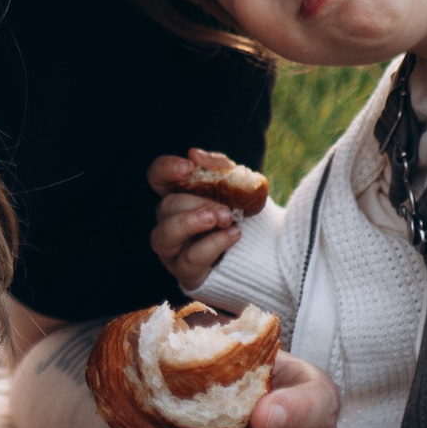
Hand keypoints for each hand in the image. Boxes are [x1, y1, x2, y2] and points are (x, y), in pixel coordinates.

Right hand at [146, 151, 243, 295]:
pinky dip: (212, 245)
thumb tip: (194, 154)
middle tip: (225, 209)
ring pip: (164, 236)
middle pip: (165, 207)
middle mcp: (170, 223)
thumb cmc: (244, 213)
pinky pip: (189, 260)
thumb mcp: (237, 185)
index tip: (189, 168)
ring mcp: (175, 251)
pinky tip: (234, 235)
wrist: (270, 249)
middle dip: (195, 204)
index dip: (165, 170)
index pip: (156, 177)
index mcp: (179, 196)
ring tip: (221, 219)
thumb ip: (217, 168)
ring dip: (191, 223)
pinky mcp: (188, 274)